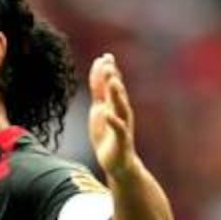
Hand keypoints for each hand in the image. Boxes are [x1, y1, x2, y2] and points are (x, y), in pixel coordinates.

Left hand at [88, 53, 136, 178]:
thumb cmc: (107, 135)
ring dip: (117, 95)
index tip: (104, 56)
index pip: (110, 85)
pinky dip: (113, 121)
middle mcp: (120, 112)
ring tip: (113, 82)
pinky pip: (118, 129)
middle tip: (108, 63)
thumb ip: (99, 93)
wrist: (117, 163)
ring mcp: (122, 124)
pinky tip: (107, 114)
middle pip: (117, 92)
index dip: (107, 71)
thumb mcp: (99, 111)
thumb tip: (98, 73)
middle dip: (112, 78)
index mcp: (113, 105)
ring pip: (121, 107)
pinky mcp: (121, 140)